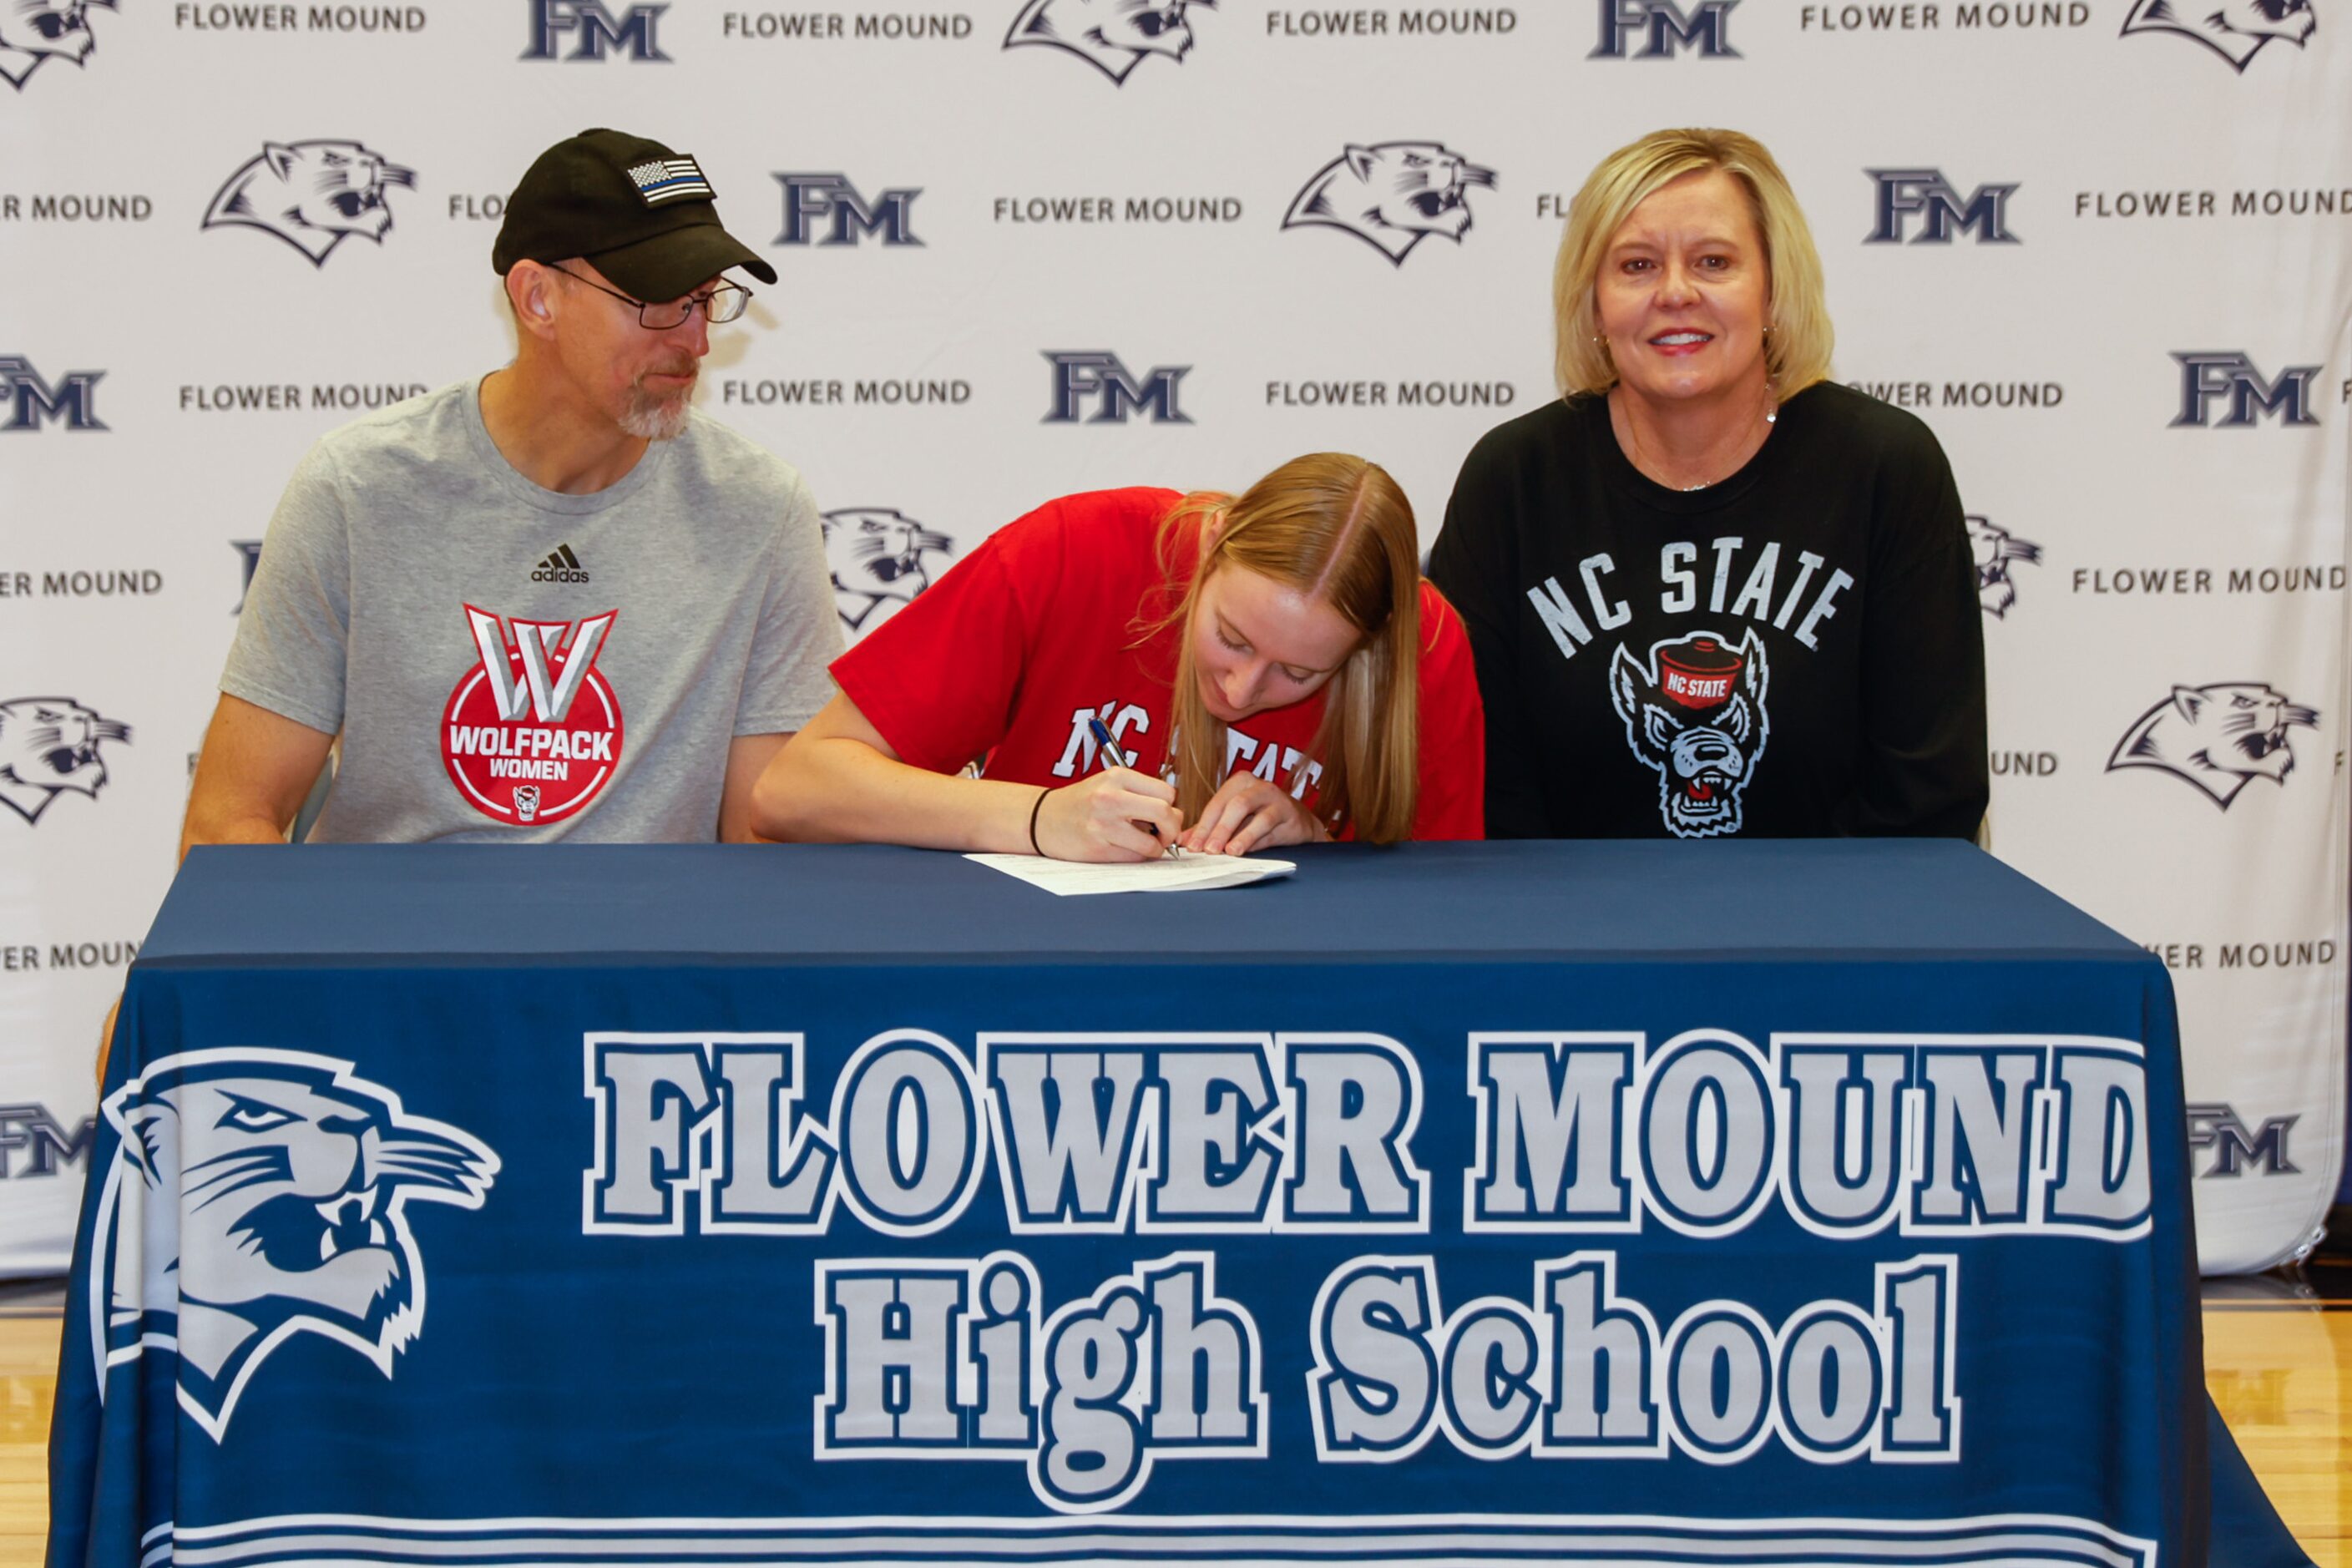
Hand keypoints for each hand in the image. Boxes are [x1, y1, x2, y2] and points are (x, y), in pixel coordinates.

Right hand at [1034, 768, 1182, 861]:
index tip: (1163, 815)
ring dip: (1155, 848)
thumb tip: (1176, 816)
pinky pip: (1134, 857)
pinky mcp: (1098, 847)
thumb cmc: (1081, 803)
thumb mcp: (1108, 785)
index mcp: (1117, 776)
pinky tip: (1125, 848)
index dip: (1170, 806)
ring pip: (1153, 842)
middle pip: (1165, 812)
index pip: (1166, 791)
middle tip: (1164, 834)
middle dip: (1172, 828)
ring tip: (1144, 843)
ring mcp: (1104, 824)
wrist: (1042, 819)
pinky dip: (1137, 856)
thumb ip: (1140, 794)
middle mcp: (1110, 797)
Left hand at [1177, 772, 1330, 855]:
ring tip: (1229, 852)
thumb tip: (1184, 841)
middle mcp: (1259, 786)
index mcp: (1240, 782)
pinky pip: (1272, 829)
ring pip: (1256, 817)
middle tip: (1208, 850)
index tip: (1192, 846)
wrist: (1298, 823)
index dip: (1202, 826)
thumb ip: (1209, 828)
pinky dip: (1258, 842)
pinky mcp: (1291, 815)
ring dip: (1241, 836)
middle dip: (1219, 830)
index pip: (1216, 804)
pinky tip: (1247, 851)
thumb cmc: (1261, 817)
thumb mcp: (1234, 820)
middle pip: (1234, 806)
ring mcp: (1277, 800)